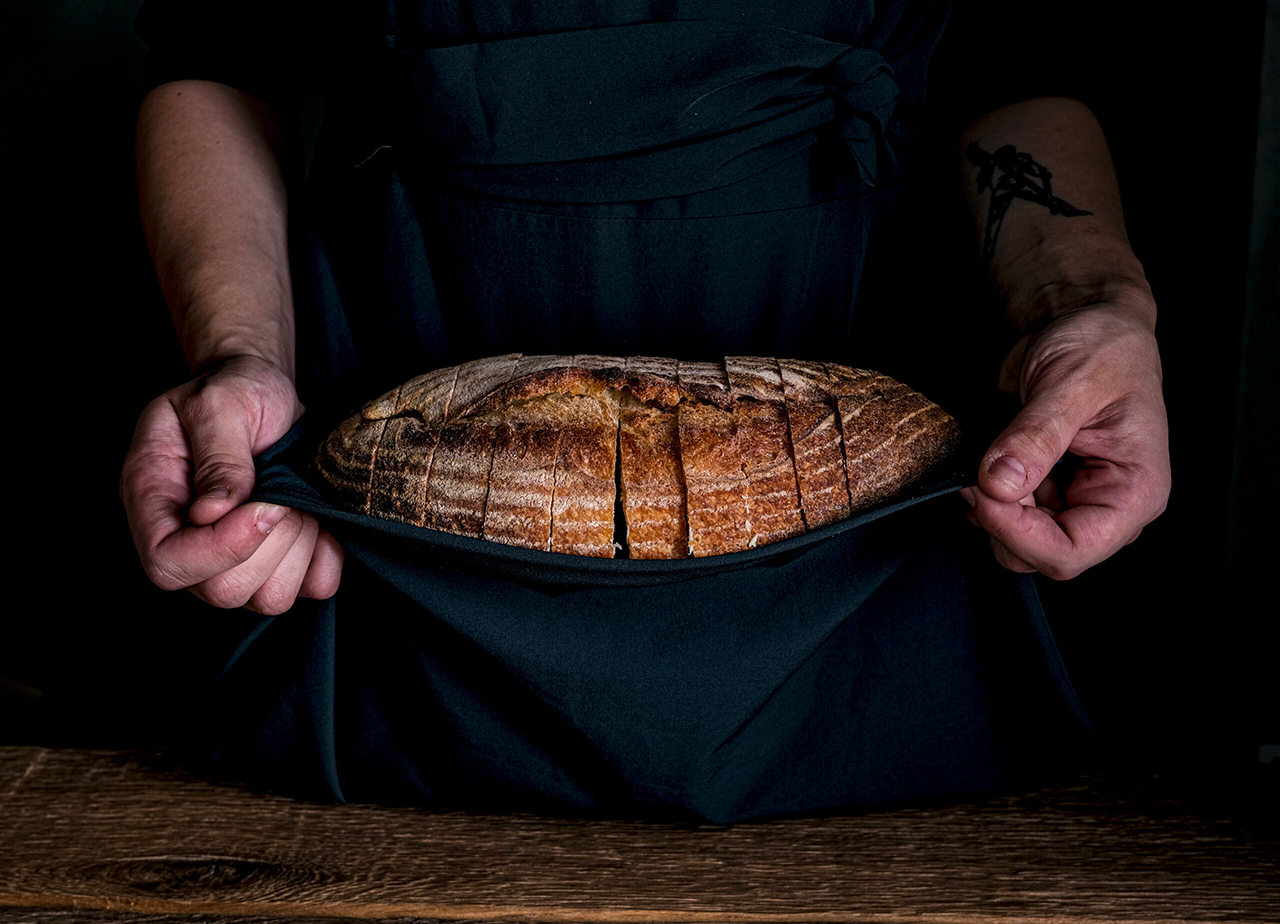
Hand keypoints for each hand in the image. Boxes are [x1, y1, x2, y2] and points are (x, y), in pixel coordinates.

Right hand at [121, 355, 342, 612]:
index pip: (167, 565)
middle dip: (269, 543)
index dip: (218, 549)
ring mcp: (235, 559)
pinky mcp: (281, 561)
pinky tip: (317, 518)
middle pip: (222, 591)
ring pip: (268, 598)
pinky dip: (325, 556)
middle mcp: (189, 541)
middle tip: (284, 492)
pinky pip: (312, 587)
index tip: (262, 505)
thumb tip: (213, 511)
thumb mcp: (219, 404)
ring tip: (297, 500)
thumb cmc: (234, 390)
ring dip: (298, 549)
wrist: (266, 392)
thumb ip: (218, 454)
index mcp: (154, 500)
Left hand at [959, 299, 1170, 578]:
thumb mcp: (1071, 384)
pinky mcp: (1038, 491)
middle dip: (998, 519)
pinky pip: (1000, 515)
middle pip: (1036, 556)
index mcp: (1134, 492)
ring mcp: (1068, 502)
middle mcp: (1103, 506)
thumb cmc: (1102, 345)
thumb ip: (1036, 437)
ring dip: (986, 507)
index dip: (1018, 533)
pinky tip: (985, 459)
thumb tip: (1001, 483)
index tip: (984, 492)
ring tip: (984, 456)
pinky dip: (982, 495)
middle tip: (976, 472)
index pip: (1071, 552)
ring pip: (1012, 541)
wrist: (1083, 321)